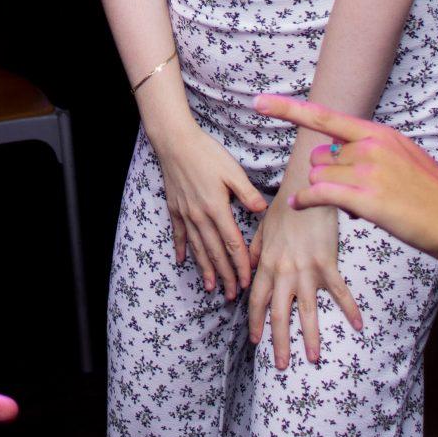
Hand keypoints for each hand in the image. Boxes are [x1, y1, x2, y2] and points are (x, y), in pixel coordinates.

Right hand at [147, 113, 269, 300]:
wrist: (175, 142)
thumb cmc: (206, 153)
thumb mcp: (233, 170)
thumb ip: (247, 193)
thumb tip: (262, 211)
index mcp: (217, 208)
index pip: (232, 244)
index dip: (240, 265)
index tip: (247, 281)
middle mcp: (200, 216)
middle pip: (215, 252)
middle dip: (225, 275)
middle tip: (231, 295)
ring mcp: (185, 214)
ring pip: (198, 248)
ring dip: (205, 269)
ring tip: (210, 287)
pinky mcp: (175, 209)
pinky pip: (179, 234)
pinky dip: (181, 249)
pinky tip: (181, 262)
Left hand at [246, 178, 362, 369]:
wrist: (307, 188)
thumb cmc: (285, 207)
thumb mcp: (262, 228)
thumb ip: (254, 250)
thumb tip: (248, 266)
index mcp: (267, 264)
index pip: (257, 301)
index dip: (256, 323)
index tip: (256, 341)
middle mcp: (284, 272)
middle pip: (279, 314)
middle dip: (279, 342)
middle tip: (280, 366)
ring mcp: (306, 270)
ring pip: (306, 311)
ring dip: (309, 337)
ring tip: (312, 359)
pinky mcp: (327, 264)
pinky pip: (339, 292)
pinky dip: (349, 309)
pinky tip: (358, 326)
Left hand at [255, 93, 437, 260]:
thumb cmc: (436, 196)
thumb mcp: (406, 161)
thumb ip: (372, 155)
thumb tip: (335, 161)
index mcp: (379, 134)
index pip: (324, 117)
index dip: (288, 109)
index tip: (259, 102)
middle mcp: (370, 146)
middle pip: (320, 158)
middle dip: (328, 177)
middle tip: (356, 195)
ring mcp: (367, 170)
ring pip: (320, 177)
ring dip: (328, 193)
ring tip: (363, 207)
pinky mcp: (366, 197)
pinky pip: (319, 193)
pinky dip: (305, 200)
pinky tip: (299, 205)